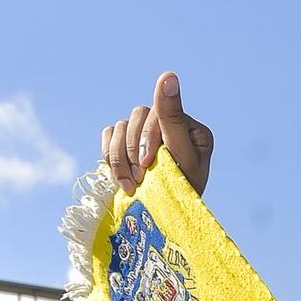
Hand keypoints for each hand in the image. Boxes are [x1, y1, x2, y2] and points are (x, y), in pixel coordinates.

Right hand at [102, 71, 213, 197]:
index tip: (147, 164)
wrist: (164, 226)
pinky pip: (109, 133)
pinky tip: (118, 176)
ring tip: (130, 186)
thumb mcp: (182, 159)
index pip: (160, 112)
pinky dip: (110, 153)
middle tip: (138, 180)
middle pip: (137, 116)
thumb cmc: (181, 196)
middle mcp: (169, 126)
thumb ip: (173, 118)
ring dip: (120, 157)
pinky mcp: (128, 144)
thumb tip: (168, 75)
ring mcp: (146, 134)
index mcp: (190, 128)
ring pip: (121, 126)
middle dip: (133, 150)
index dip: (147, 137)